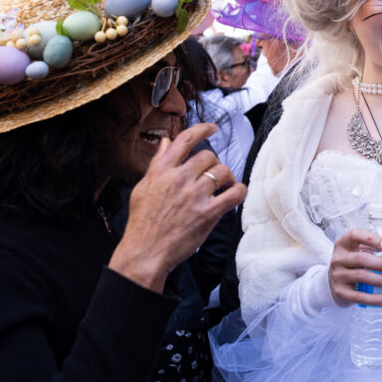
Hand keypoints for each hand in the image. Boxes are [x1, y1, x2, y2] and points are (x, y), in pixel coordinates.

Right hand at [109, 123, 246, 292]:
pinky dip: (240, 191)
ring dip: (227, 176)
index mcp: (161, 171)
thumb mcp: (143, 187)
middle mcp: (179, 179)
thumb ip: (157, 163)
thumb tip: (165, 142)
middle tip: (213, 175)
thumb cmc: (142, 223)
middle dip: (213, 164)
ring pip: (222, 171)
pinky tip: (236, 193)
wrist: (144, 253)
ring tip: (225, 185)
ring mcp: (194, 196)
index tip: (212, 128)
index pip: (185, 139)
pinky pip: (234, 194)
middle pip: (208, 156)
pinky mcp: (208, 214)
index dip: (202, 129)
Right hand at [327, 228, 381, 307]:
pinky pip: (359, 296)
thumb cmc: (352, 262)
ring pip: (362, 277)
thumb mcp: (362, 248)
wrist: (332, 281)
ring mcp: (338, 275)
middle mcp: (338, 258)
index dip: (372, 239)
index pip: (355, 235)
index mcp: (343, 243)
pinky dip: (375, 299)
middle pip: (361, 259)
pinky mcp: (340, 292)